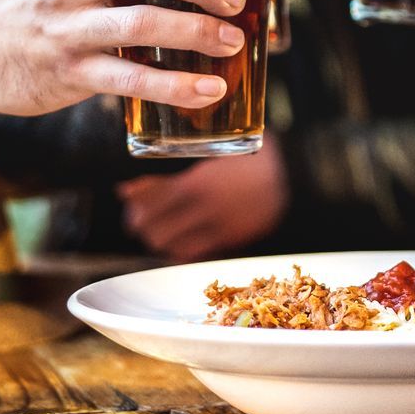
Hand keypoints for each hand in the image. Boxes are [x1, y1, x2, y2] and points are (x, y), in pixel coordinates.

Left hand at [116, 140, 287, 260]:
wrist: (289, 172)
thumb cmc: (245, 159)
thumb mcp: (203, 162)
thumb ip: (165, 180)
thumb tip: (124, 191)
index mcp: (195, 184)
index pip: (149, 207)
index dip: (135, 210)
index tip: (131, 206)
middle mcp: (203, 210)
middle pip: (155, 231)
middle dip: (144, 226)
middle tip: (143, 219)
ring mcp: (218, 228)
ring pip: (171, 246)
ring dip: (161, 239)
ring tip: (162, 228)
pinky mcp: (231, 240)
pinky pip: (193, 254)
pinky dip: (181, 249)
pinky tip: (183, 239)